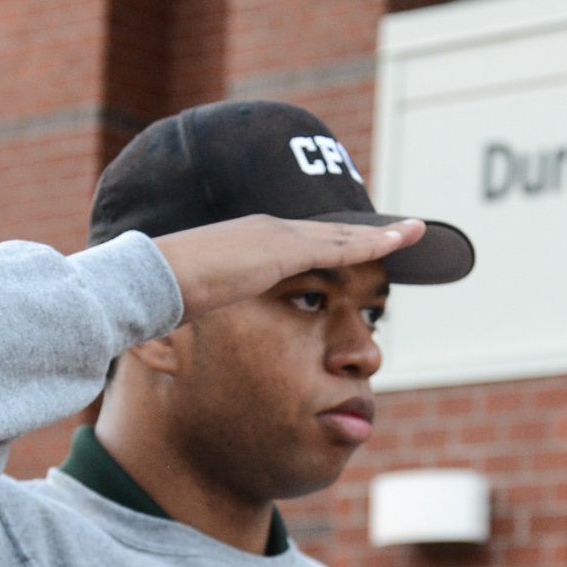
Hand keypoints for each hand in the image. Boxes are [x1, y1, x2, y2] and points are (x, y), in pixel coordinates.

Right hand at [150, 216, 420, 319]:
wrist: (153, 281)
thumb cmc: (162, 299)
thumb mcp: (195, 305)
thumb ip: (208, 311)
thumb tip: (194, 335)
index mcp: (248, 243)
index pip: (301, 245)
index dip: (332, 246)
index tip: (357, 248)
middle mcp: (267, 231)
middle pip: (330, 233)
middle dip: (366, 234)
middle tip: (401, 233)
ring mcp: (278, 236)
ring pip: (343, 234)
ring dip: (381, 235)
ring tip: (413, 232)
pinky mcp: (286, 249)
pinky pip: (341, 245)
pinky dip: (374, 242)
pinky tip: (400, 241)